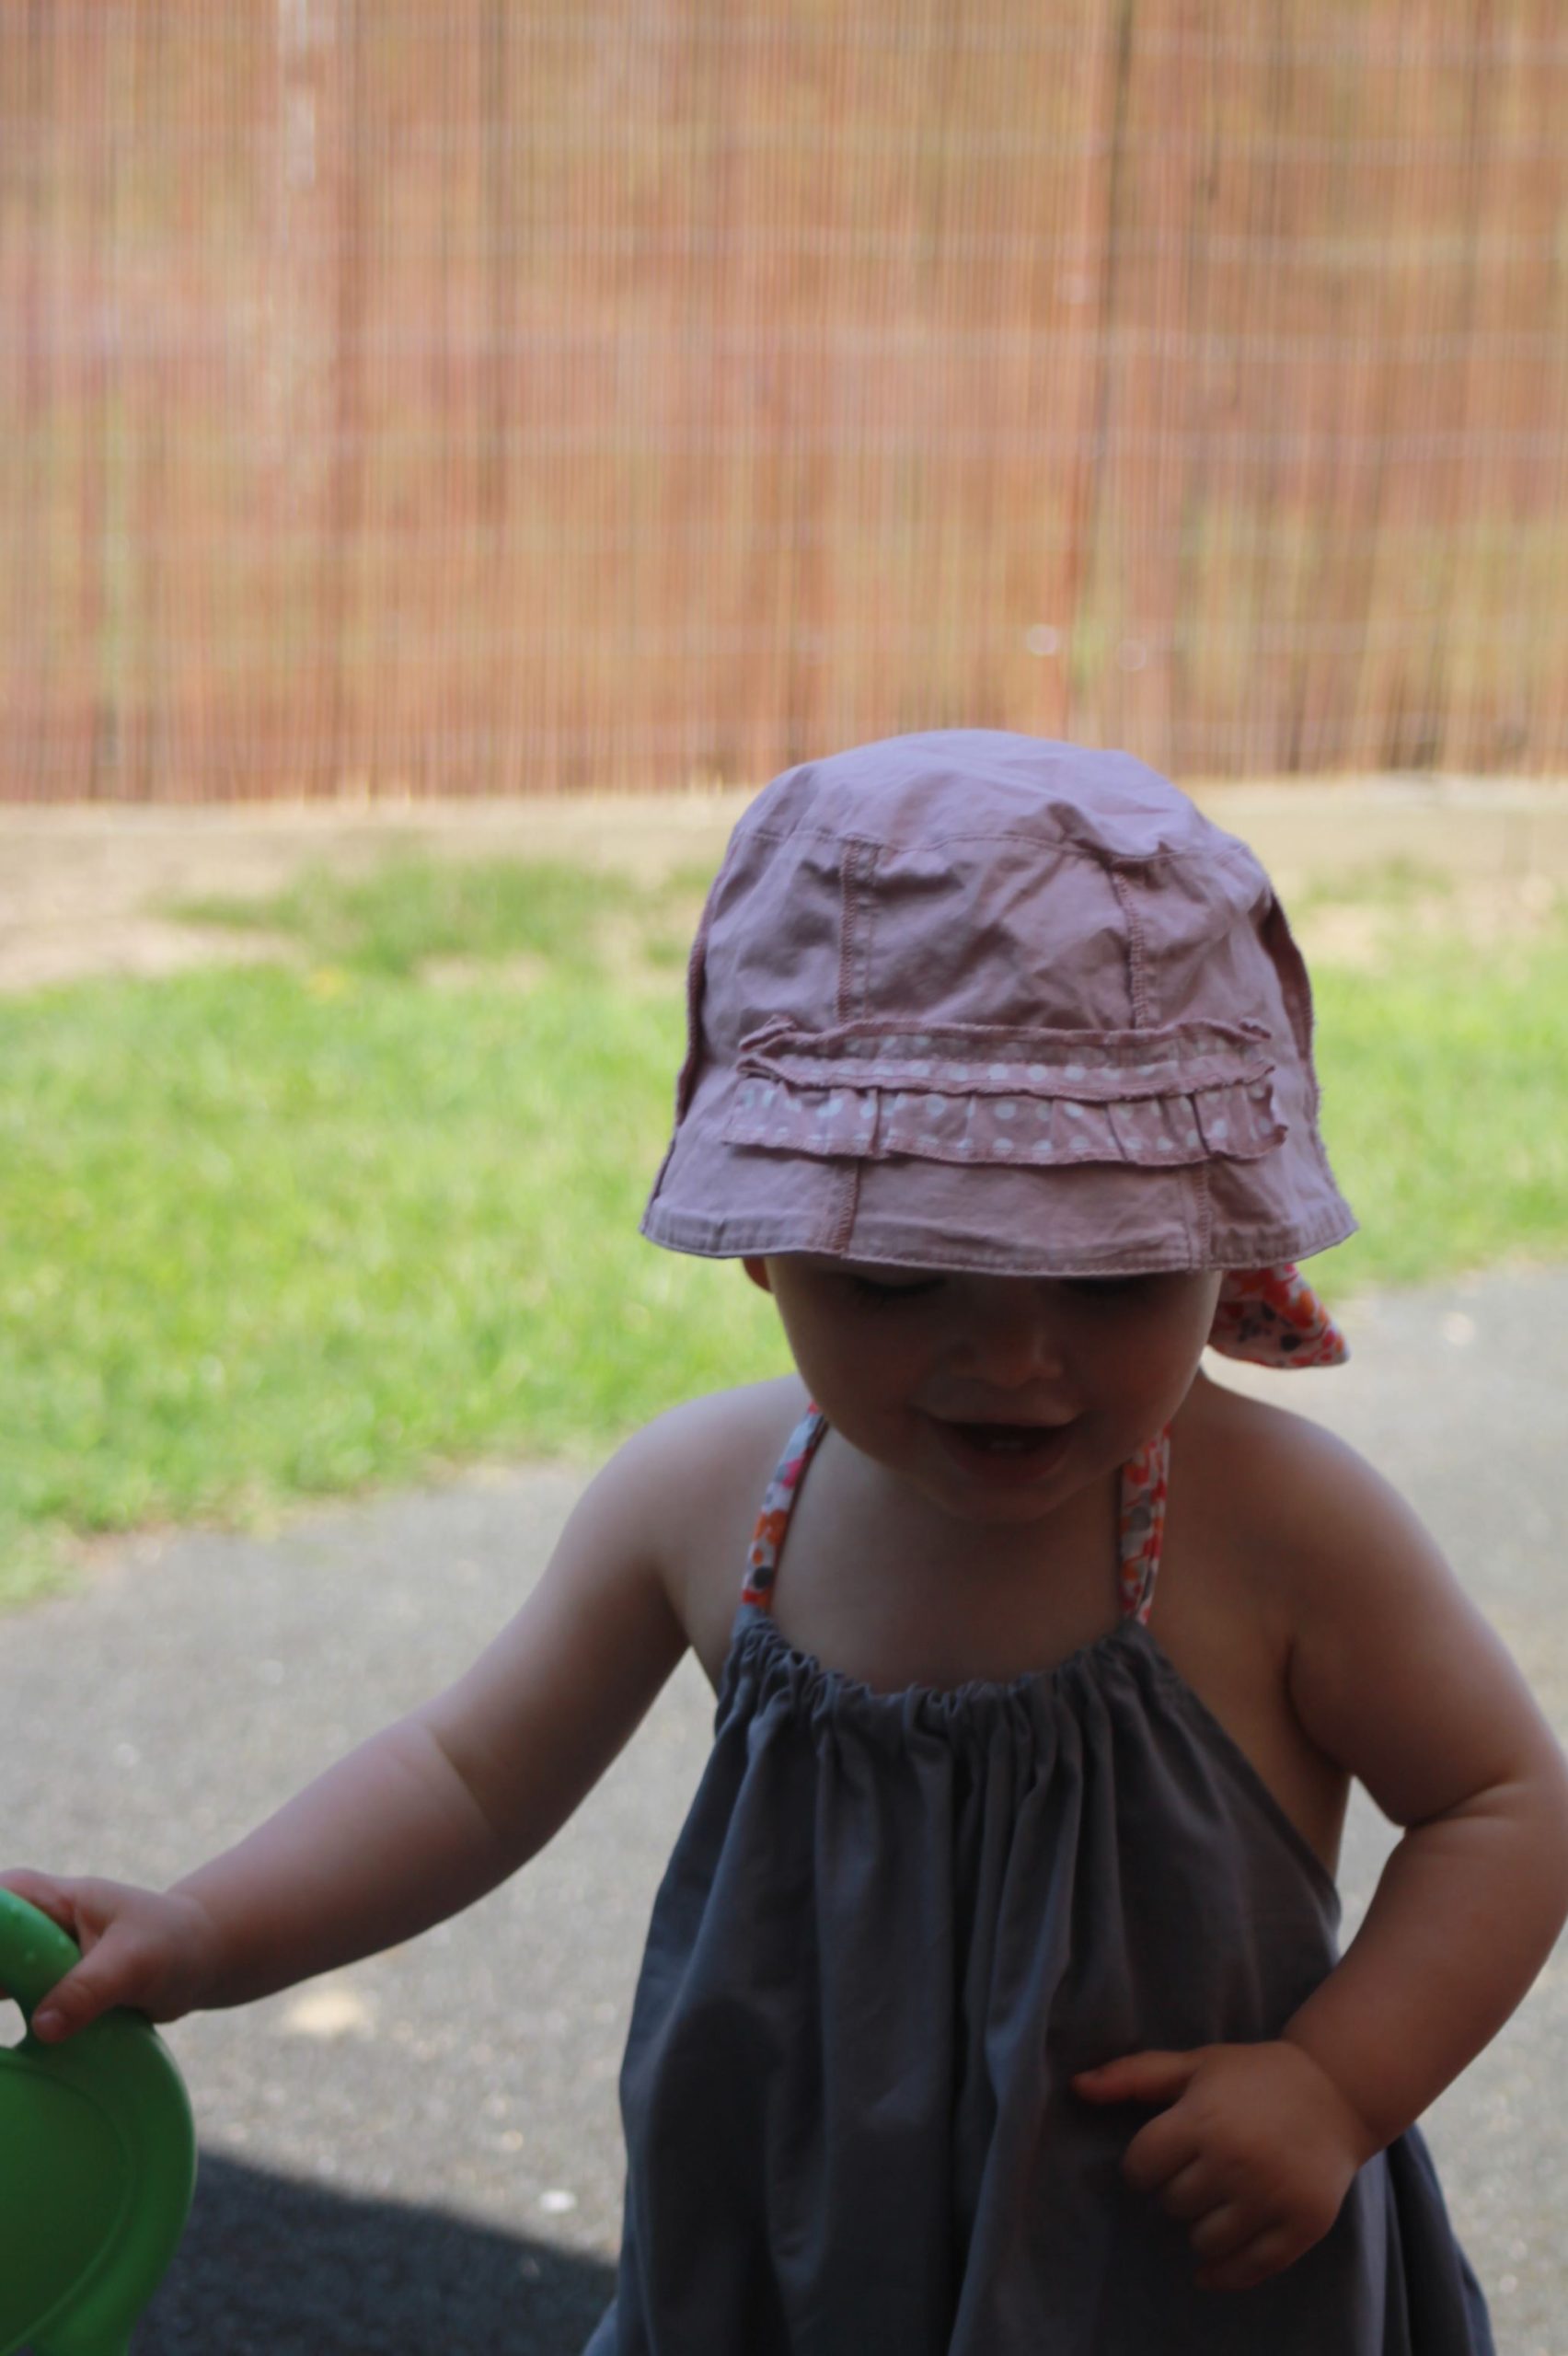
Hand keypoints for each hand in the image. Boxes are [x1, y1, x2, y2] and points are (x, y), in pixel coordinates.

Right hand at [0, 1867, 221, 2042]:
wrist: (200, 1959)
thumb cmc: (172, 1943)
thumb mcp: (135, 1961)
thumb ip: (90, 1989)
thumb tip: (43, 2027)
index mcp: (58, 1899)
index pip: (1, 1900)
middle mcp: (42, 1925)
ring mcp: (43, 1958)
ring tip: (1, 2020)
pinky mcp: (50, 1990)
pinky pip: (15, 2002)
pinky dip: (10, 2019)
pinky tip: (7, 2055)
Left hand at [1072, 2040, 1376, 2291]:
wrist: (1336, 2092)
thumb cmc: (1253, 2076)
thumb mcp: (1194, 2064)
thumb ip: (1133, 2076)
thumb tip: (1076, 2086)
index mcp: (1203, 2119)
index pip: (1141, 2167)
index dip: (1142, 2165)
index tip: (1158, 2158)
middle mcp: (1235, 2161)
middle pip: (1172, 2204)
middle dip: (1175, 2191)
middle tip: (1196, 2173)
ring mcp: (1270, 2197)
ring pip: (1204, 2241)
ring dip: (1199, 2229)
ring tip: (1213, 2203)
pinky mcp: (1301, 2226)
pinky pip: (1249, 2269)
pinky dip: (1224, 2274)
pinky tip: (1211, 2269)